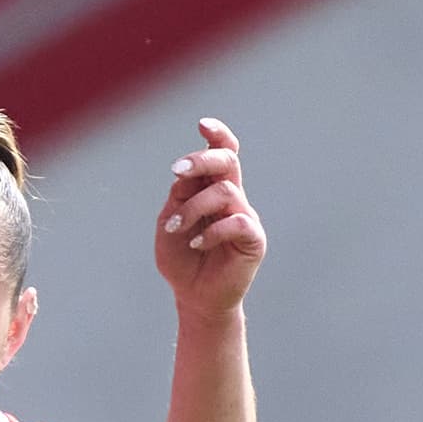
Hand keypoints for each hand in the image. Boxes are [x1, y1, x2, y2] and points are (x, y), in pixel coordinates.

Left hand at [153, 117, 263, 323]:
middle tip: (178, 171)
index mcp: (212, 189)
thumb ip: (178, 198)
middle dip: (202, 160)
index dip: (217, 135)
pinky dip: (212, 231)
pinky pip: (237, 223)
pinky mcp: (254, 240)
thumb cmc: (181, 260)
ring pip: (225, 192)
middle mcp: (233, 197)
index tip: (202, 124)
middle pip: (228, 162)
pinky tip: (196, 244)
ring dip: (193, 208)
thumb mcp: (169, 224)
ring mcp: (245, 217)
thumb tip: (185, 175)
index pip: (223, 153)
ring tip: (175, 229)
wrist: (195, 297)